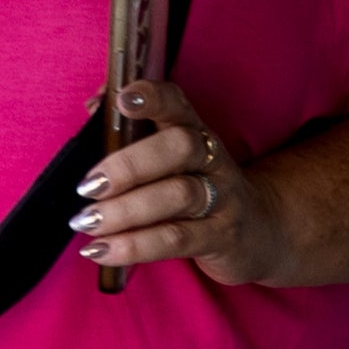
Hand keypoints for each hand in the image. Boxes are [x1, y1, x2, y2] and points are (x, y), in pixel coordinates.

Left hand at [72, 67, 298, 291]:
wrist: (260, 231)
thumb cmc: (198, 189)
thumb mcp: (174, 161)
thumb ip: (132, 134)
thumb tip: (92, 108)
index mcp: (196, 132)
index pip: (177, 105)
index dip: (152, 98)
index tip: (122, 99)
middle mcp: (213, 159)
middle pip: (180, 147)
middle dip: (130, 165)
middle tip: (89, 186)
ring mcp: (223, 198)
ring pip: (178, 195)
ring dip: (126, 210)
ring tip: (87, 222)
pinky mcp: (222, 237)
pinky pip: (177, 239)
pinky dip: (135, 246)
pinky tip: (101, 250)